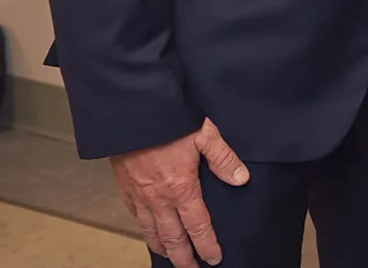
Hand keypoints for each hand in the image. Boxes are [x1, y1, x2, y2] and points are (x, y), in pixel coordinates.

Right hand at [110, 118, 248, 266]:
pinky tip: (148, 230)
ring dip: (162, 247)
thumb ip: (224, 159)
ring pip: (150, 231)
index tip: (214, 259)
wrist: (131, 113)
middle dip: (183, 257)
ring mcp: (139, 195)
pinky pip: (135, 215)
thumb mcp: (205, 134)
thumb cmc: (169, 121)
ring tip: (171, 258)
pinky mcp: (125, 187)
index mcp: (182, 188)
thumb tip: (242, 180)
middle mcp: (159, 198)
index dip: (207, 245)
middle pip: (172, 238)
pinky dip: (143, 228)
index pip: (198, 226)